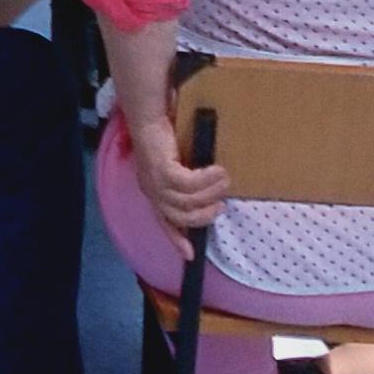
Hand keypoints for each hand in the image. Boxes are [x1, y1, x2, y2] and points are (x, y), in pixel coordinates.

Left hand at [128, 111, 233, 237]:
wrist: (148, 118)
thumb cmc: (163, 139)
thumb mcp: (173, 166)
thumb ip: (184, 181)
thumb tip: (208, 195)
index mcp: (153, 193)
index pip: (164, 222)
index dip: (176, 239)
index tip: (190, 255)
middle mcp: (152, 191)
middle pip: (180, 217)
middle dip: (204, 216)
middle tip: (221, 206)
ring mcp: (155, 182)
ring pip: (188, 201)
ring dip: (211, 194)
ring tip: (225, 181)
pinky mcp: (162, 170)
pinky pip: (189, 184)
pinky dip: (206, 180)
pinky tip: (218, 171)